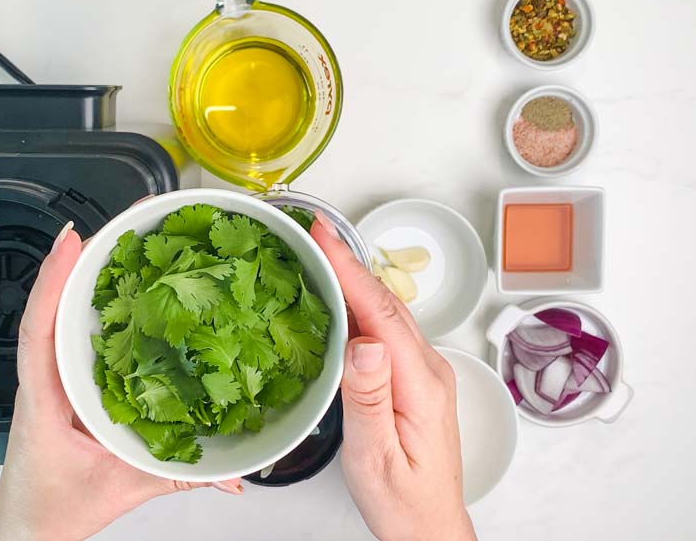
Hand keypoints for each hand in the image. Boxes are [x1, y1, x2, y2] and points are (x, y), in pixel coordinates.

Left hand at [0, 222, 240, 540]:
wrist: (32, 530)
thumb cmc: (56, 507)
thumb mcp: (124, 488)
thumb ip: (181, 476)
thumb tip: (233, 473)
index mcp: (46, 399)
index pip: (39, 330)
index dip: (53, 282)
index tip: (72, 241)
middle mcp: (44, 380)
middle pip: (50, 309)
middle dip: (75, 263)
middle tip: (111, 226)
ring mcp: (51, 380)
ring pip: (57, 319)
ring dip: (80, 280)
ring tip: (114, 244)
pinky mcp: (63, 385)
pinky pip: (68, 338)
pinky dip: (85, 307)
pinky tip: (111, 291)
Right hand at [311, 213, 475, 540]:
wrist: (429, 527)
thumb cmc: (402, 500)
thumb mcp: (376, 456)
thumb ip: (369, 399)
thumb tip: (364, 343)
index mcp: (420, 383)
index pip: (381, 312)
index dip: (350, 269)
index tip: (323, 235)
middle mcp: (427, 369)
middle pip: (385, 303)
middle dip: (349, 262)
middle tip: (314, 231)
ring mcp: (423, 372)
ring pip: (387, 313)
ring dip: (355, 279)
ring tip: (322, 253)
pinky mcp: (412, 379)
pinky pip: (386, 330)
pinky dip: (361, 305)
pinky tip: (341, 300)